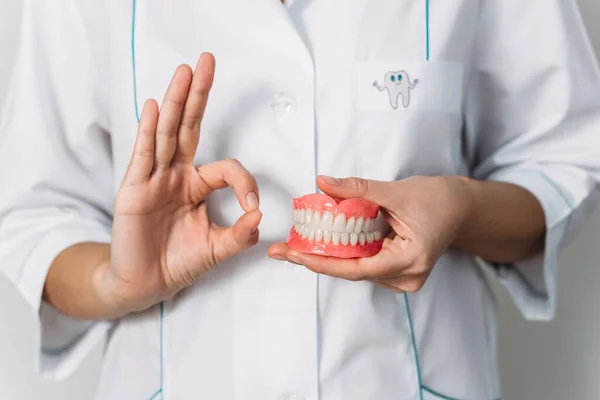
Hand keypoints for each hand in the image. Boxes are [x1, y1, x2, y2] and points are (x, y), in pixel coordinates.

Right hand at [97, 53, 261, 312]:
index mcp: (197, 186)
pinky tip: (152, 107)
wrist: (146, 284)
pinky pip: (143, 157)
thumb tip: (259, 216)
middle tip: (206, 61)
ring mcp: (154, 179)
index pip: (226, 168)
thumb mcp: (217, 249)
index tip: (253, 207)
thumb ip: (240, 235)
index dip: (244, 182)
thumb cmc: (179, 263)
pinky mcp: (134, 190)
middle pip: (188, 128)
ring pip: (166, 134)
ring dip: (174, 102)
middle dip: (198, 95)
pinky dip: (147, 132)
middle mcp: (175, 175)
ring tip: (184, 72)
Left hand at [268, 175, 473, 292]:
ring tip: (293, 244)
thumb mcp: (396, 191)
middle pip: (352, 271)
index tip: (295, 255)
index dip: (323, 263)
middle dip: (316, 259)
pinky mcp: (398, 271)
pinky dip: (343, 252)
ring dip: (327, 255)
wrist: (464, 208)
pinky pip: (364, 263)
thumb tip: (321, 182)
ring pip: (356, 268)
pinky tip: (319, 243)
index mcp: (409, 260)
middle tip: (282, 250)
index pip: (357, 269)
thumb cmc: (439, 198)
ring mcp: (403, 277)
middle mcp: (406, 277)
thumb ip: (358, 189)